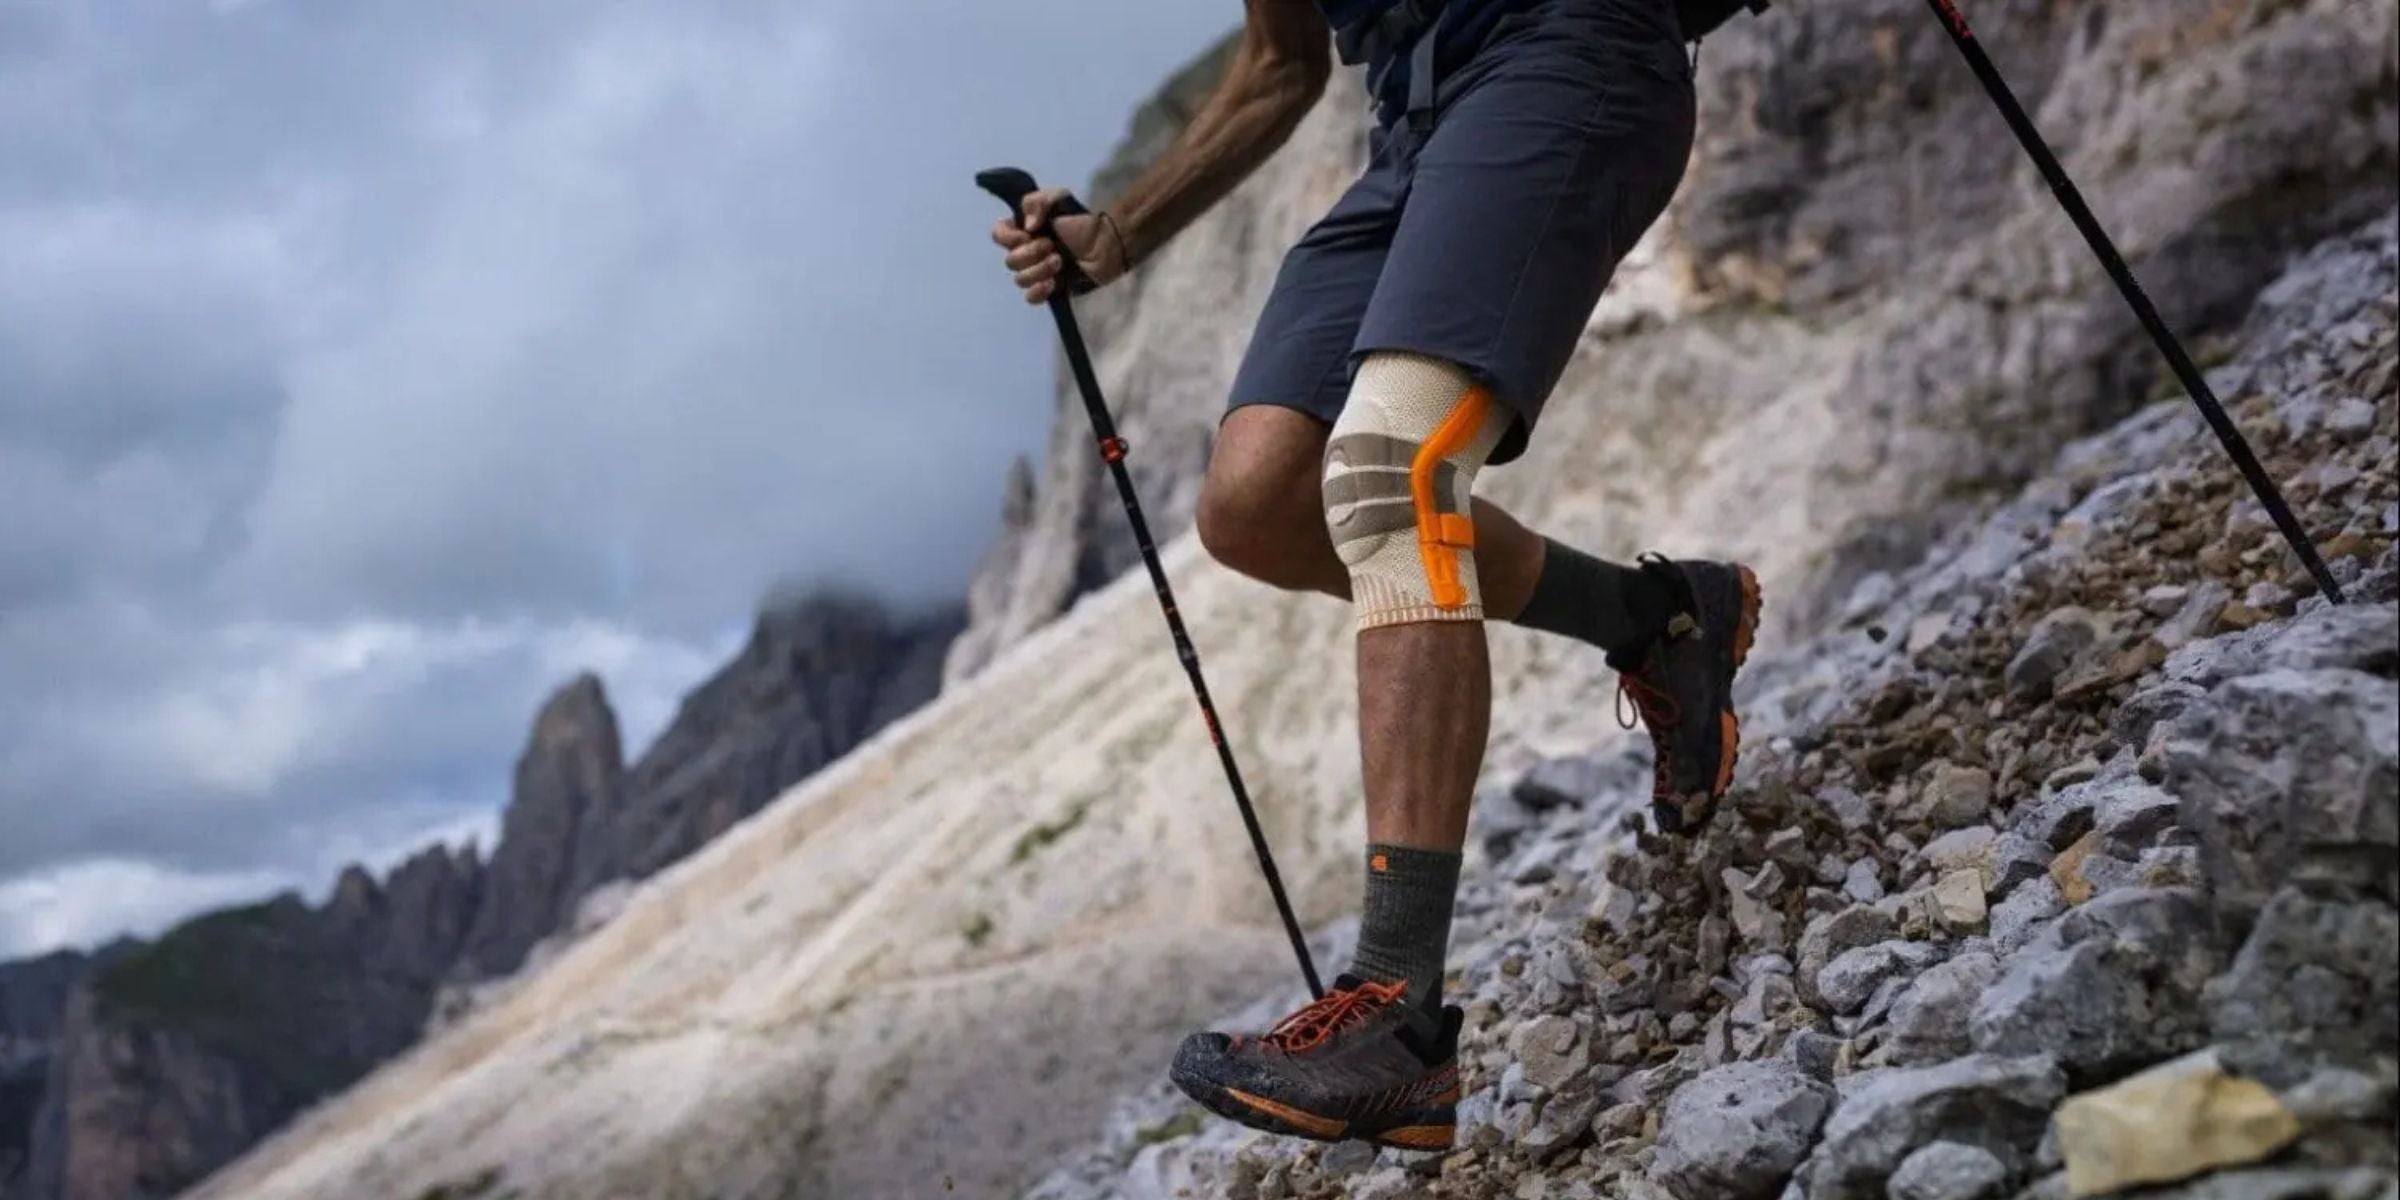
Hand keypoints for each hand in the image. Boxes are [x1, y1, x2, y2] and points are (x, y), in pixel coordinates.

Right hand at [990, 187, 1130, 303]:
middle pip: (1010, 261)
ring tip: (1060, 261)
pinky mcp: (1050, 289)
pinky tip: (1053, 282)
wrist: (1107, 243)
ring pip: (1021, 280)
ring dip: (1039, 270)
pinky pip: (1031, 298)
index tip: (1026, 234)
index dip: (1007, 238)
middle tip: (1052, 245)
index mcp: (1023, 230)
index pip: (997, 235)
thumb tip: (1027, 226)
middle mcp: (1026, 252)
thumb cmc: (1082, 221)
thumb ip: (1037, 202)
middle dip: (1030, 254)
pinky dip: (1038, 291)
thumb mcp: (1059, 198)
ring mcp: (1037, 272)